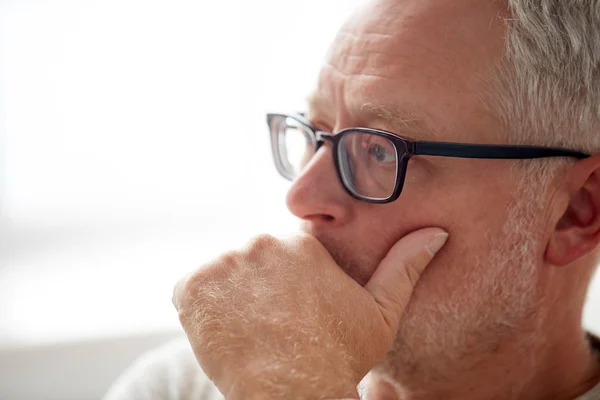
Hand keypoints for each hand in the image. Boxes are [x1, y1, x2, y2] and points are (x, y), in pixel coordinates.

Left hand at [173, 228, 447, 399]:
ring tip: (251, 329)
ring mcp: (222, 263)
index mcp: (299, 243)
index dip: (283, 286)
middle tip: (270, 324)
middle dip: (256, 287)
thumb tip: (436, 232)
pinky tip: (226, 331)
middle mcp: (259, 243)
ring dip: (230, 297)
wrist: (292, 395)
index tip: (289, 312)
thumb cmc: (338, 357)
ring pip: (222, 275)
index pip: (280, 254)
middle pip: (250, 261)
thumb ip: (405, 266)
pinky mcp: (191, 287)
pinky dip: (202, 309)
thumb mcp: (380, 313)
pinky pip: (192, 290)